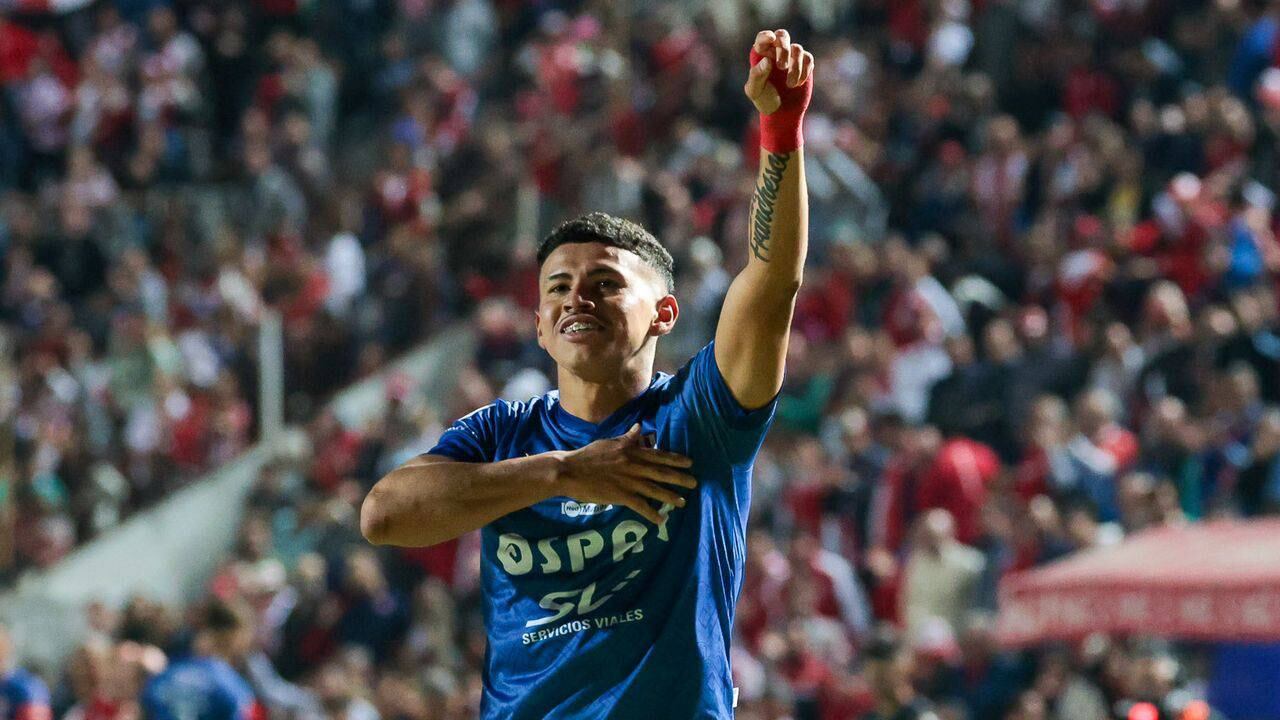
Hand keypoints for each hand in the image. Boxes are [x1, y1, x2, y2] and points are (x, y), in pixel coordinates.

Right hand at [550, 423, 696, 523]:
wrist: (570, 470)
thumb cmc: (588, 455)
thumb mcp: (609, 442)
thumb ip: (627, 438)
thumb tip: (639, 427)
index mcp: (631, 451)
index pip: (658, 455)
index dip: (675, 459)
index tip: (689, 462)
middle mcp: (634, 465)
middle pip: (661, 472)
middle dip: (679, 478)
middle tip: (695, 483)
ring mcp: (628, 481)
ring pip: (654, 490)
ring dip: (670, 497)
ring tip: (683, 503)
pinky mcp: (621, 496)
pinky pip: (640, 506)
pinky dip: (652, 514)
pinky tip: (661, 520)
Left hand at [744, 29, 813, 115]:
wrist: (782, 113)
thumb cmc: (765, 100)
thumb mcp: (755, 91)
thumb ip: (757, 75)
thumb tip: (767, 60)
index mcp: (762, 54)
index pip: (763, 38)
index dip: (766, 36)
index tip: (771, 40)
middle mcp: (777, 52)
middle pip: (782, 35)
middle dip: (783, 48)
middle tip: (781, 67)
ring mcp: (792, 57)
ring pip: (797, 49)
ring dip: (795, 66)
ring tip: (790, 85)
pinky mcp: (805, 64)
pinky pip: (808, 59)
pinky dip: (804, 71)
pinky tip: (798, 83)